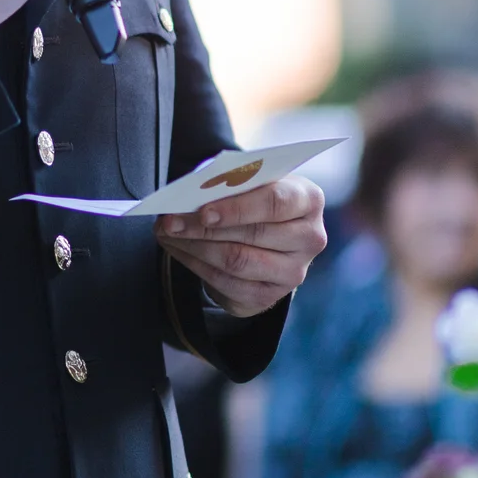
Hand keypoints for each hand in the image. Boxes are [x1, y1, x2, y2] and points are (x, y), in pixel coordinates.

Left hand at [157, 176, 326, 318]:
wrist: (267, 235)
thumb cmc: (255, 198)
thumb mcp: (251, 182)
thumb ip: (230, 182)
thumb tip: (194, 191)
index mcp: (308, 200)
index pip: (275, 202)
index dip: (237, 208)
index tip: (203, 211)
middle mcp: (309, 238)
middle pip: (252, 234)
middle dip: (203, 227)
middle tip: (169, 220)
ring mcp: (293, 272)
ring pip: (236, 261)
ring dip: (194, 246)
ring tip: (167, 233)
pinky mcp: (269, 295)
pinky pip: (226, 283)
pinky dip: (195, 264)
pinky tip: (178, 249)